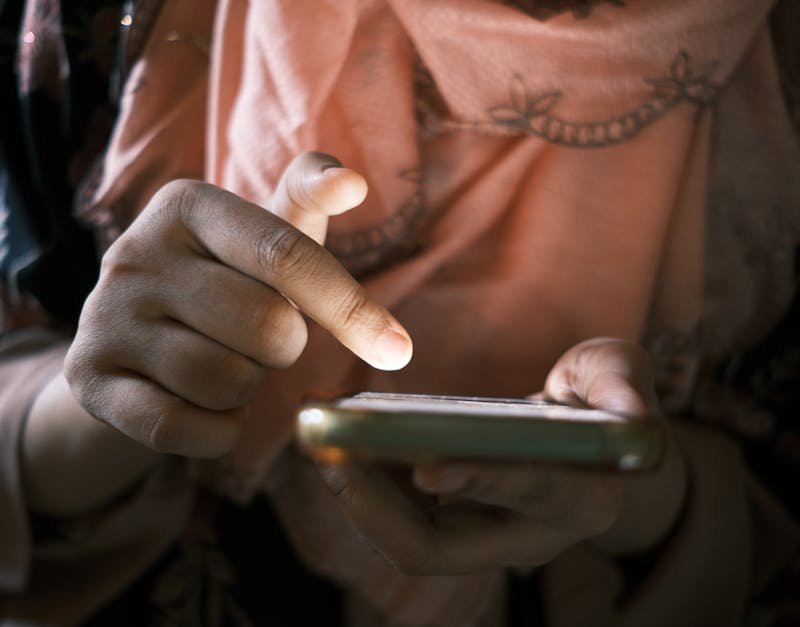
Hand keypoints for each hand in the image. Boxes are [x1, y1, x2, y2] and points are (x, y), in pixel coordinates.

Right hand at [65, 152, 411, 457]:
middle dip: (286, 348)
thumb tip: (351, 181)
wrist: (133, 334)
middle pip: (266, 326)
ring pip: (226, 381)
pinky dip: (217, 431)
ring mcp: (104, 316)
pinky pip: (180, 427)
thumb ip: (307, 201)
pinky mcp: (87, 377)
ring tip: (228, 363)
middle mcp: (135, 253)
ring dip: (248, 387)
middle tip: (265, 339)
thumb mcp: (263, 233)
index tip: (398, 350)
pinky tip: (209, 408)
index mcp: (187, 204)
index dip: (350, 307)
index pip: (287, 255)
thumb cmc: (225, 278)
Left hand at [317, 338, 684, 573]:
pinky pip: (398, 517)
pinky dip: (363, 482)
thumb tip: (633, 413)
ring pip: (407, 538)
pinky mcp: (454, 521)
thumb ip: (623, 385)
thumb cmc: (603, 400)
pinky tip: (334, 439)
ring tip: (319, 439)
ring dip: (357, 495)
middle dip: (379, 507)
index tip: (428, 465)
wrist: (584, 439)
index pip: (528, 495)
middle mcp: (527, 534)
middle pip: (442, 545)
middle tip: (331, 455)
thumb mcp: (619, 376)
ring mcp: (484, 535)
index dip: (481, 481)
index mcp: (579, 498)